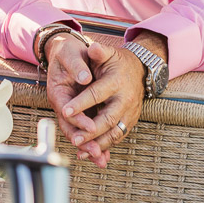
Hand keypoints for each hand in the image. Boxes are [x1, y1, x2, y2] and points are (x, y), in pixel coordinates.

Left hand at [46, 36, 143, 167]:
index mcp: (116, 82)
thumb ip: (99, 52)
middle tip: (74, 139)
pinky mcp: (129, 122)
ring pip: (114, 133)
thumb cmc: (117, 62)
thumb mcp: (108, 53)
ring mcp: (129, 113)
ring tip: (81, 151)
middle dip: (91, 131)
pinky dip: (105, 147)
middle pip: (108, 119)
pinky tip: (91, 155)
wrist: (139, 70)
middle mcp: (125, 99)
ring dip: (98, 144)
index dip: (81, 103)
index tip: (65, 111)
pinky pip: (117, 137)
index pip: (96, 94)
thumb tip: (93, 47)